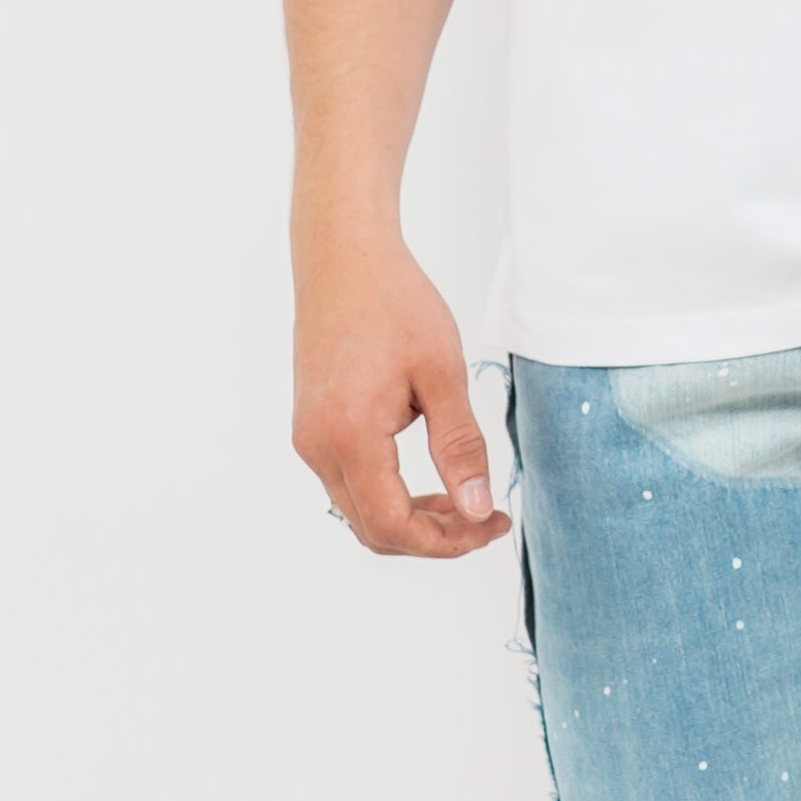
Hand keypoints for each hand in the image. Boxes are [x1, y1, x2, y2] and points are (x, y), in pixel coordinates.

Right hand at [294, 223, 510, 555]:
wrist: (343, 259)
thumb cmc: (392, 302)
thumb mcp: (442, 374)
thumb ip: (460, 447)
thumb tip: (478, 508)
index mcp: (349, 436)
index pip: (393, 525)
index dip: (447, 542)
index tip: (491, 524)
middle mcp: (317, 446)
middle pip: (373, 529)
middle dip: (434, 536)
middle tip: (486, 516)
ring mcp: (309, 438)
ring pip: (359, 511)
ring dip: (412, 518)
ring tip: (464, 498)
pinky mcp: (312, 427)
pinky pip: (350, 484)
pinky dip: (390, 494)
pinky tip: (429, 475)